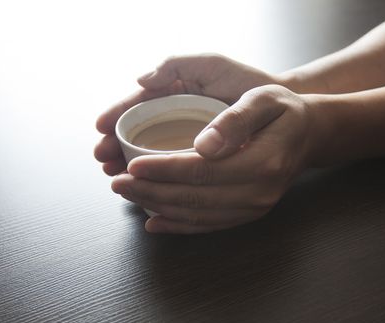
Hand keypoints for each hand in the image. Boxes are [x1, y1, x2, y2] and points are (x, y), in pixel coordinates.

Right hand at [94, 53, 277, 175]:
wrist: (283, 112)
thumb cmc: (248, 82)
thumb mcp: (213, 65)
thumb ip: (179, 66)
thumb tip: (143, 81)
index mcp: (173, 93)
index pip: (137, 104)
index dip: (117, 114)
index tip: (101, 127)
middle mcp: (176, 120)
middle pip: (138, 135)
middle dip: (117, 147)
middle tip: (104, 161)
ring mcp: (188, 143)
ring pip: (153, 159)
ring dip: (134, 169)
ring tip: (119, 179)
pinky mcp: (203, 165)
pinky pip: (176, 177)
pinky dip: (161, 185)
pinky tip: (150, 195)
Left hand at [112, 85, 321, 233]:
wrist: (309, 135)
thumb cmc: (284, 111)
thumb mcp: (264, 100)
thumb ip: (234, 120)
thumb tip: (202, 144)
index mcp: (263, 161)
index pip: (203, 170)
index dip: (164, 170)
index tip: (133, 166)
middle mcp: (260, 192)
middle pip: (195, 198)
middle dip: (151, 192)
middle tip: (117, 183)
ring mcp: (255, 207)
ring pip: (198, 215)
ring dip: (158, 207)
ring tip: (128, 196)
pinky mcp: (249, 214)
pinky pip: (210, 225)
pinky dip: (179, 225)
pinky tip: (155, 222)